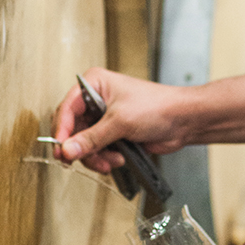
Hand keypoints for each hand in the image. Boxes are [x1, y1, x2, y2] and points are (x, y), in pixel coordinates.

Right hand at [52, 68, 187, 172]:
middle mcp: (96, 99)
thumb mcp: (120, 121)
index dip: (62, 130)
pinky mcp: (113, 133)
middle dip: (80, 147)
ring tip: (110, 159)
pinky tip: (118, 158)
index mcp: (94, 84)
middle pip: (73, 129)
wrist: (183, 120)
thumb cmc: (158, 106)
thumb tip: (68, 149)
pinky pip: (97, 150)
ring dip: (95, 156)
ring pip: (84, 143)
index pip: (66, 109)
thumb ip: (92, 138)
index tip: (61, 148)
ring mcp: (104, 118)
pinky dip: (104, 158)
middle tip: (81, 160)